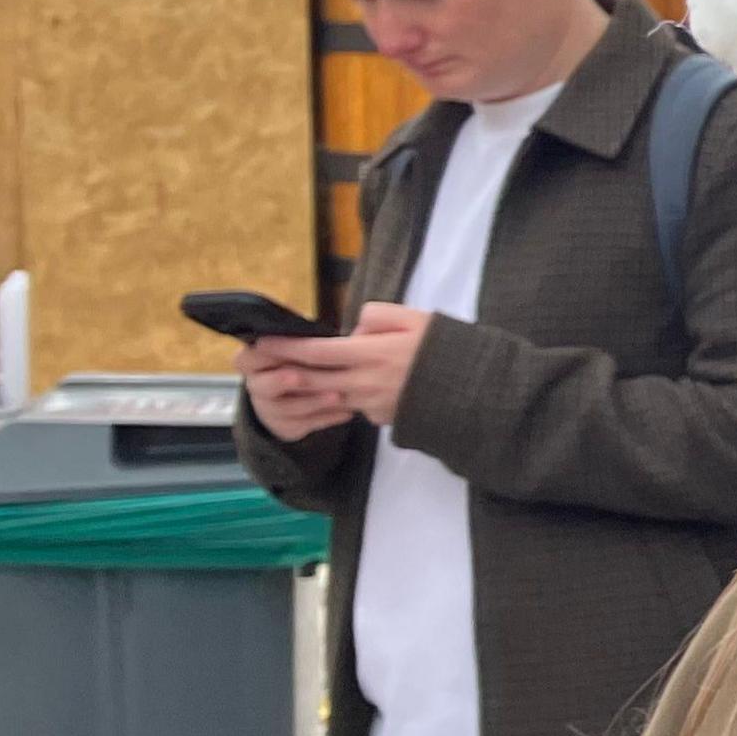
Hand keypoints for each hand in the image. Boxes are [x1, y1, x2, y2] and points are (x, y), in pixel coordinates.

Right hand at [236, 341, 356, 442]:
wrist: (308, 392)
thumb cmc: (309, 358)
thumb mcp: (307, 342)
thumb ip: (308, 335)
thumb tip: (347, 321)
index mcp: (256, 360)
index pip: (246, 358)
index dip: (263, 355)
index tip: (282, 349)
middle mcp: (258, 384)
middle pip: (261, 385)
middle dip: (280, 381)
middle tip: (298, 377)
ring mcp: (269, 408)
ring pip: (284, 408)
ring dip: (311, 402)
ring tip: (337, 396)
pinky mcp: (285, 426)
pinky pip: (303, 425)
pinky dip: (325, 418)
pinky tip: (347, 411)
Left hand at [263, 303, 431, 427]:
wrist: (477, 390)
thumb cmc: (446, 348)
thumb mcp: (414, 317)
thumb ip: (376, 316)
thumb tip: (353, 329)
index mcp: (371, 354)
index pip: (316, 351)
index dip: (285, 347)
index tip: (262, 341)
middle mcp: (365, 383)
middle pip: (312, 378)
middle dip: (283, 369)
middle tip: (259, 362)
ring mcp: (372, 405)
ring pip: (330, 394)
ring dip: (309, 387)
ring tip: (293, 376)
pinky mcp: (381, 419)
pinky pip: (356, 406)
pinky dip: (350, 396)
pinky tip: (359, 387)